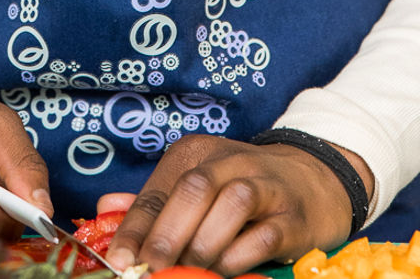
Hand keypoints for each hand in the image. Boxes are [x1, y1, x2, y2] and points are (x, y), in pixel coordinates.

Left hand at [105, 136, 370, 274]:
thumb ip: (156, 201)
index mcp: (197, 153)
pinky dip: (240, 257)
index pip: (158, 189)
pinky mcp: (292, 215)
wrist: (314, 181)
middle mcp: (229, 160)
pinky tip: (226, 271)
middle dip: (166, 236)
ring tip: (190, 272)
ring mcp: (264, 184)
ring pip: (229, 204)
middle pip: (192, 190)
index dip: (134, 228)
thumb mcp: (199, 186)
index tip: (118, 261)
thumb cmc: (244, 189)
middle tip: (150, 271)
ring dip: (204, 246)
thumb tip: (106, 208)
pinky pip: (263, 235)